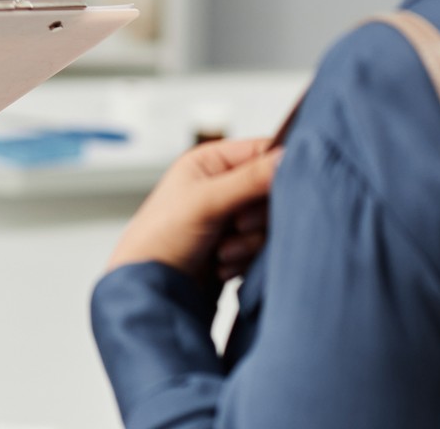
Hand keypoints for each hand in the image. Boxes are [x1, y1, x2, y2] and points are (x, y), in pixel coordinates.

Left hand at [106, 138, 280, 283]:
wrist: (153, 287)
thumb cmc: (161, 236)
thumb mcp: (206, 201)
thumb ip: (249, 180)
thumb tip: (287, 159)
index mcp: (213, 162)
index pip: (263, 152)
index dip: (277, 170)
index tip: (279, 190)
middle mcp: (224, 186)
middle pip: (273, 192)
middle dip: (256, 216)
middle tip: (236, 225)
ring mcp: (232, 217)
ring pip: (270, 224)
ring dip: (249, 243)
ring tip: (221, 251)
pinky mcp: (238, 245)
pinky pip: (263, 248)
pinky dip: (245, 259)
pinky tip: (221, 265)